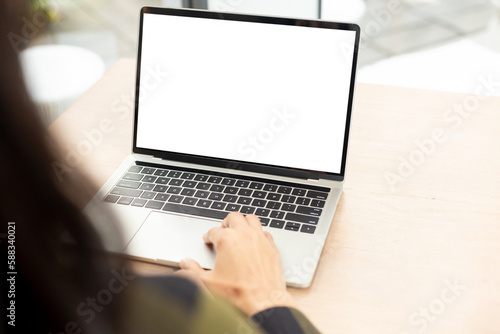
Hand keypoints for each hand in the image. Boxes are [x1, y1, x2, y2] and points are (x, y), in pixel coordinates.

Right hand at [179, 212, 293, 315]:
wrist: (263, 301)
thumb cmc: (238, 292)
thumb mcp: (209, 282)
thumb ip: (194, 270)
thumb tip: (186, 263)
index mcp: (227, 240)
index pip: (213, 231)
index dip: (208, 236)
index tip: (207, 240)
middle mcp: (244, 235)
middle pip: (233, 217)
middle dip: (225, 223)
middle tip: (222, 231)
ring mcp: (260, 239)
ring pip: (251, 219)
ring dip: (243, 222)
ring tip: (238, 230)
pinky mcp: (271, 246)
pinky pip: (264, 232)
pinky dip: (258, 233)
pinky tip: (254, 241)